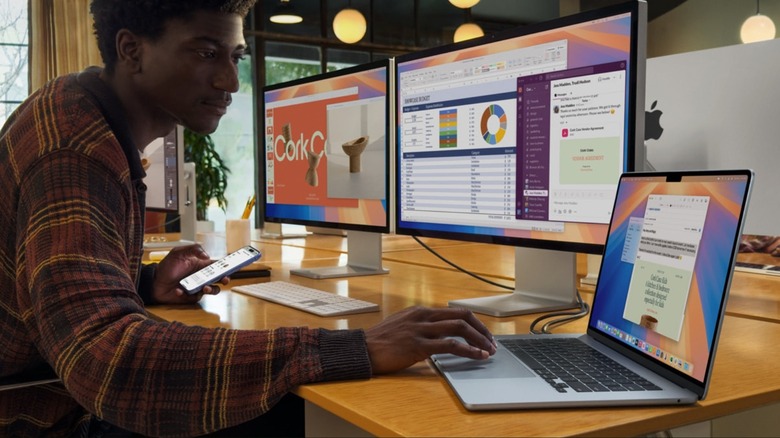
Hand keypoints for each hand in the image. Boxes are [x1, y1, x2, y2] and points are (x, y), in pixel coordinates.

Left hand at [151, 244, 228, 303]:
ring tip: (204, 288)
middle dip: (225, 279)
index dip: (227, 266)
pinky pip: (196, 297)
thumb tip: (207, 256)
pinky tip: (178, 290)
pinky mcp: (191, 297)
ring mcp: (198, 287)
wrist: (154, 282)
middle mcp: (202, 277)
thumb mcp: (178, 252)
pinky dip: (187, 294)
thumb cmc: (167, 266)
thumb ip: (193, 249)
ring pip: (212, 290)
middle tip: (224, 279)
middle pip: (219, 279)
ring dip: (211, 289)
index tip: (233, 266)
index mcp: (201, 265)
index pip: (218, 265)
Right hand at [365, 306, 495, 374]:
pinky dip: (468, 350)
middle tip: (492, 342)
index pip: (455, 312)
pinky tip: (477, 356)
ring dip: (479, 339)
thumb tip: (440, 334)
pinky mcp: (419, 345)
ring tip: (489, 350)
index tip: (483, 334)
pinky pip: (450, 345)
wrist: (363, 349)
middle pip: (462, 316)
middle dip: (481, 329)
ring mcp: (421, 329)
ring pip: (459, 328)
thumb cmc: (381, 341)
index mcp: (421, 311)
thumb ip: (422, 326)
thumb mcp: (403, 325)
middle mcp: (423, 316)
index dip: (474, 322)